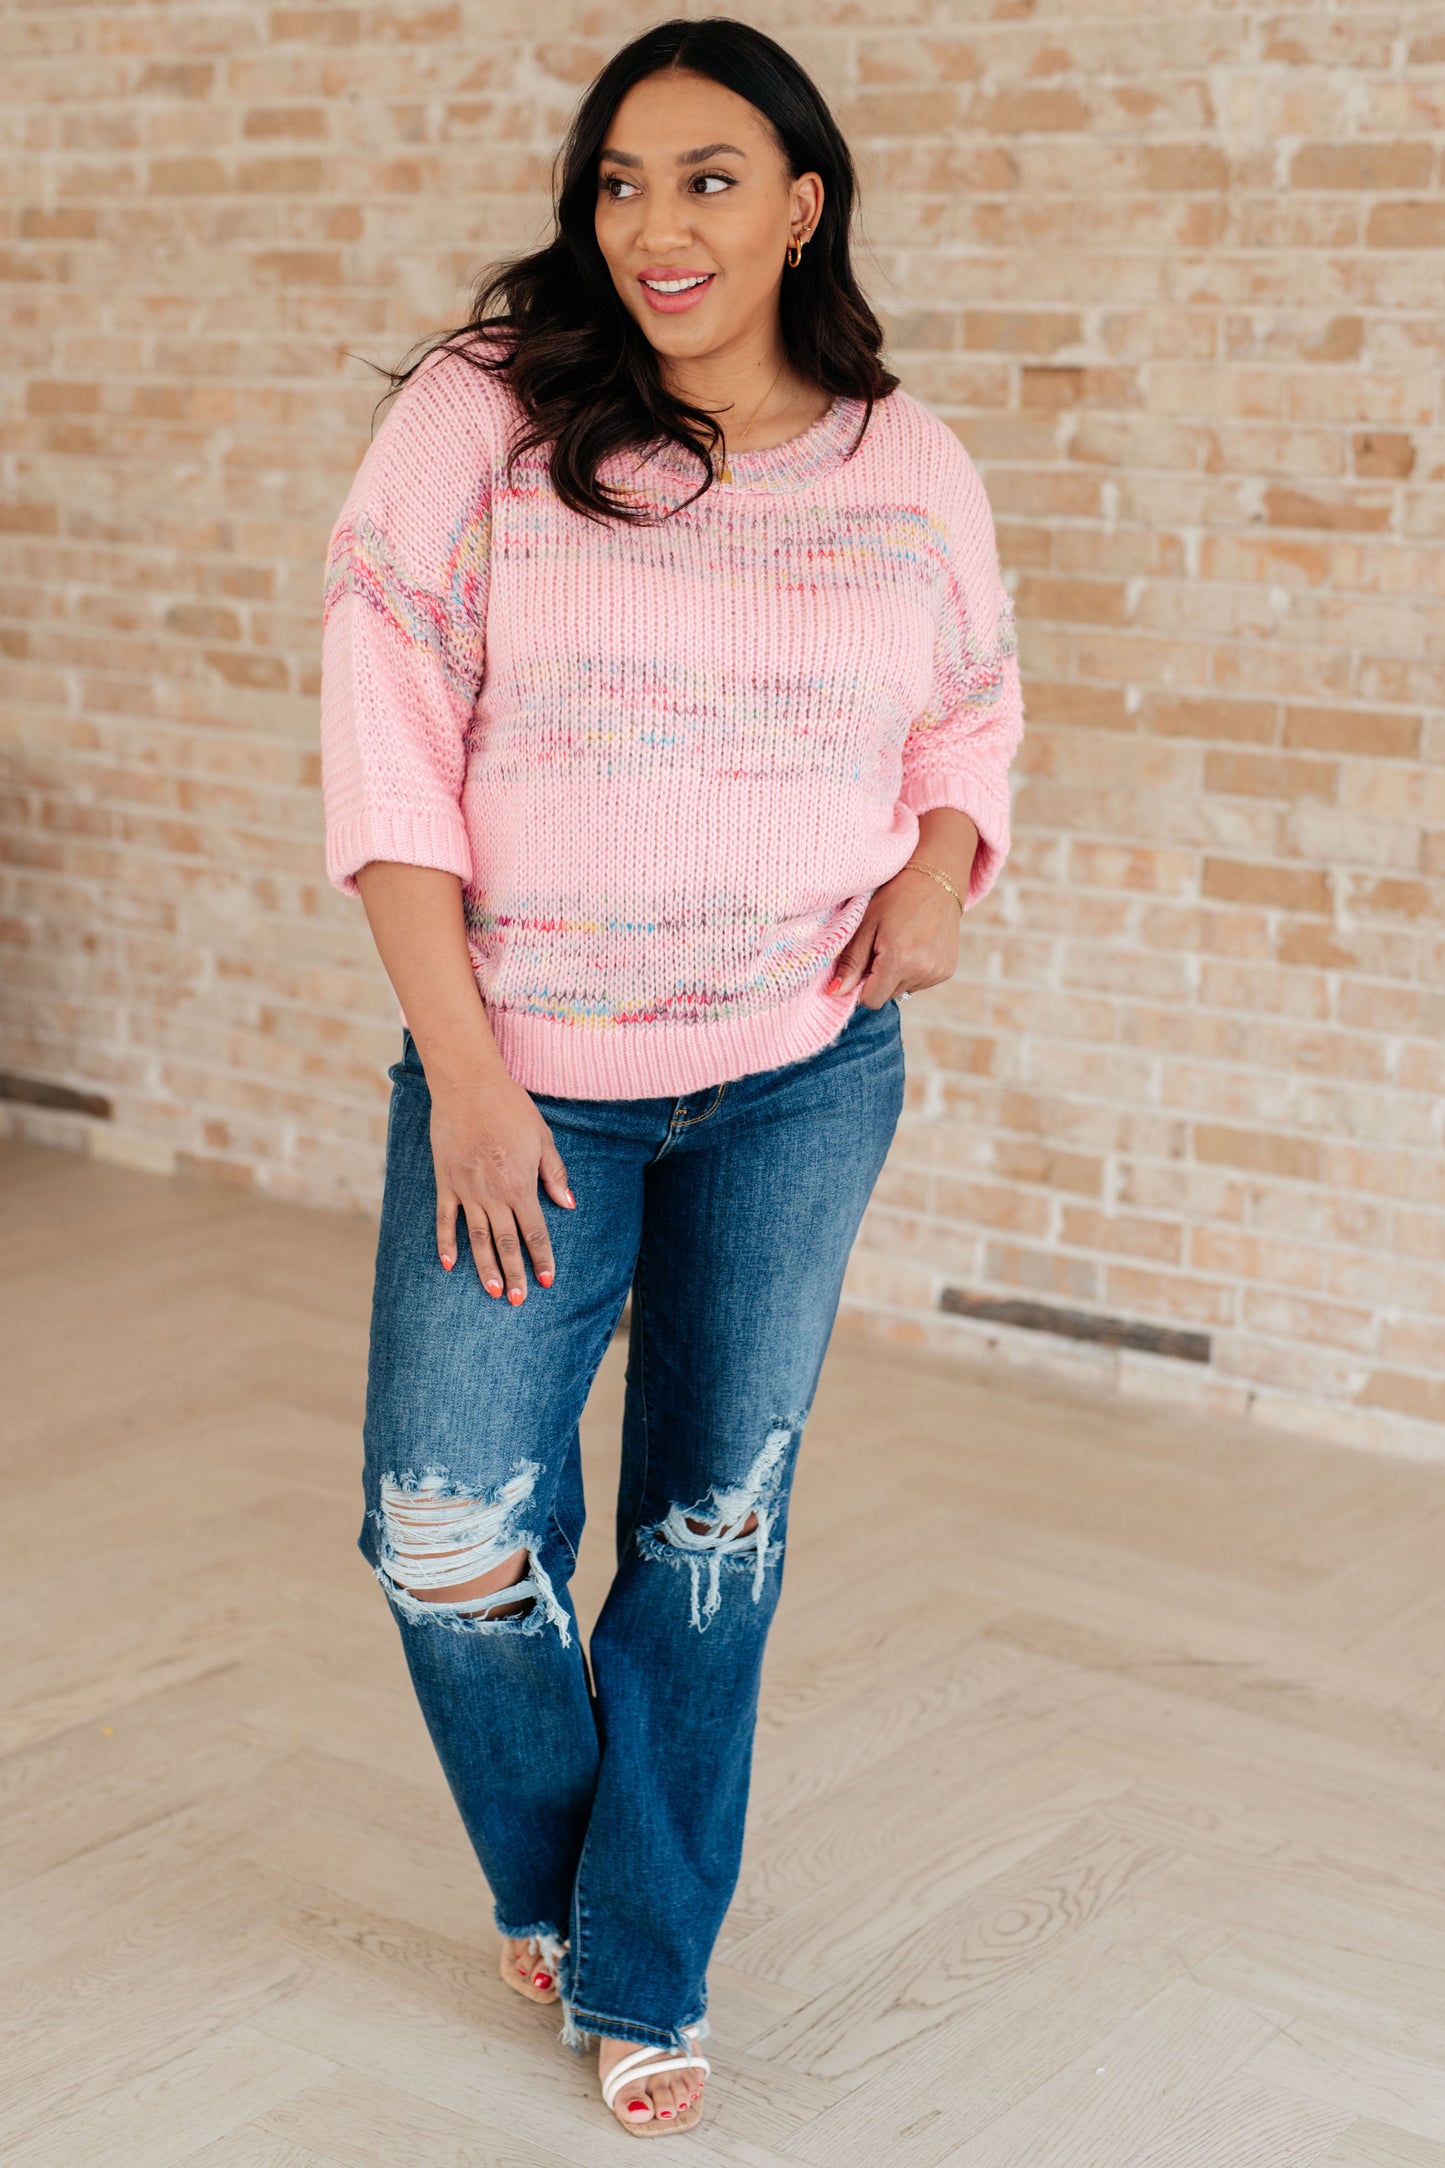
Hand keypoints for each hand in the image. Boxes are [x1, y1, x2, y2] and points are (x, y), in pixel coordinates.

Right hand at [429, 1067, 575, 1301]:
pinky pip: (445, 1219)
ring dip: (484, 1267)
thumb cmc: (510, 1108)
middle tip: (518, 1300)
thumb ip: (554, 1174)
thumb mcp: (542, 1138)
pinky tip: (450, 1265)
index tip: (546, 1281)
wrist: (468, 1085)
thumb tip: (569, 1205)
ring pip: (476, 1238)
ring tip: (492, 1291)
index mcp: (520, 1185)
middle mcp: (493, 1194)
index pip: (534, 1232)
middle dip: (514, 1273)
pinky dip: (446, 1243)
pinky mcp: (446, 1182)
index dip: (541, 1259)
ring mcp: (466, 1190)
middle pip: (505, 1243)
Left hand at [825, 867, 963, 1007]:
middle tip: (879, 949)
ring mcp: (937, 973)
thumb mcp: (866, 925)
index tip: (860, 967)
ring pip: (903, 990)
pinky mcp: (947, 971)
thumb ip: (851, 962)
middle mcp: (921, 971)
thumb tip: (835, 993)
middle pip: (887, 995)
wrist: (936, 881)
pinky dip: (913, 971)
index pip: (872, 1000)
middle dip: (878, 979)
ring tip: (900, 944)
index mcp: (899, 960)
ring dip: (896, 975)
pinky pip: (920, 983)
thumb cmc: (896, 898)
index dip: (860, 988)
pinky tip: (915, 947)